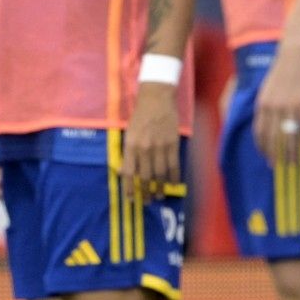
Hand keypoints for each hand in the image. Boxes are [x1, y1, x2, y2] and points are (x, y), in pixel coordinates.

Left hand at [122, 82, 181, 202]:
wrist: (157, 98)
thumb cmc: (140, 115)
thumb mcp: (129, 133)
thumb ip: (128, 152)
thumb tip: (125, 172)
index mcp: (131, 146)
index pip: (128, 173)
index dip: (129, 189)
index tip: (130, 199)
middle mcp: (144, 148)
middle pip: (145, 177)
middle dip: (145, 192)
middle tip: (147, 201)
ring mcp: (160, 147)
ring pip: (160, 174)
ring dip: (159, 188)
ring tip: (159, 196)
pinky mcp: (173, 144)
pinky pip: (174, 165)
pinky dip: (174, 177)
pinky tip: (174, 185)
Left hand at [252, 46, 299, 167]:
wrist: (294, 55)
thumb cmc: (280, 74)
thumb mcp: (266, 91)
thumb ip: (265, 109)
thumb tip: (265, 129)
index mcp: (262, 105)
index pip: (260, 133)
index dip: (264, 149)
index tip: (268, 159)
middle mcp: (274, 107)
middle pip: (275, 138)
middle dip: (278, 155)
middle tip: (282, 167)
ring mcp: (290, 104)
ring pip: (291, 134)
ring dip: (293, 151)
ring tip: (295, 162)